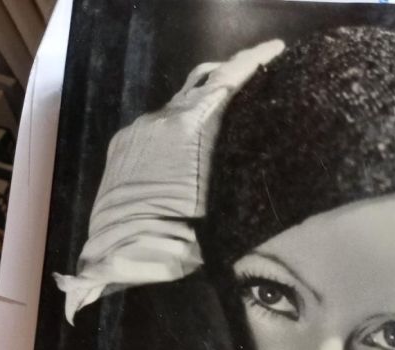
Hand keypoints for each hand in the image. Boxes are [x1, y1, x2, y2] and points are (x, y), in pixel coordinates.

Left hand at [56, 40, 284, 323]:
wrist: (119, 254)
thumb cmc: (177, 237)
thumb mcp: (221, 204)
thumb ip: (233, 165)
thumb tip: (251, 147)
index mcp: (189, 127)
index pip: (225, 81)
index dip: (251, 62)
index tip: (275, 50)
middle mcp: (161, 118)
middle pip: (200, 85)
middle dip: (227, 82)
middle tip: (252, 85)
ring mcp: (138, 131)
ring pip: (177, 108)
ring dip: (200, 113)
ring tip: (221, 127)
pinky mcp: (121, 147)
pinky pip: (155, 128)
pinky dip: (176, 132)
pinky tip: (185, 154)